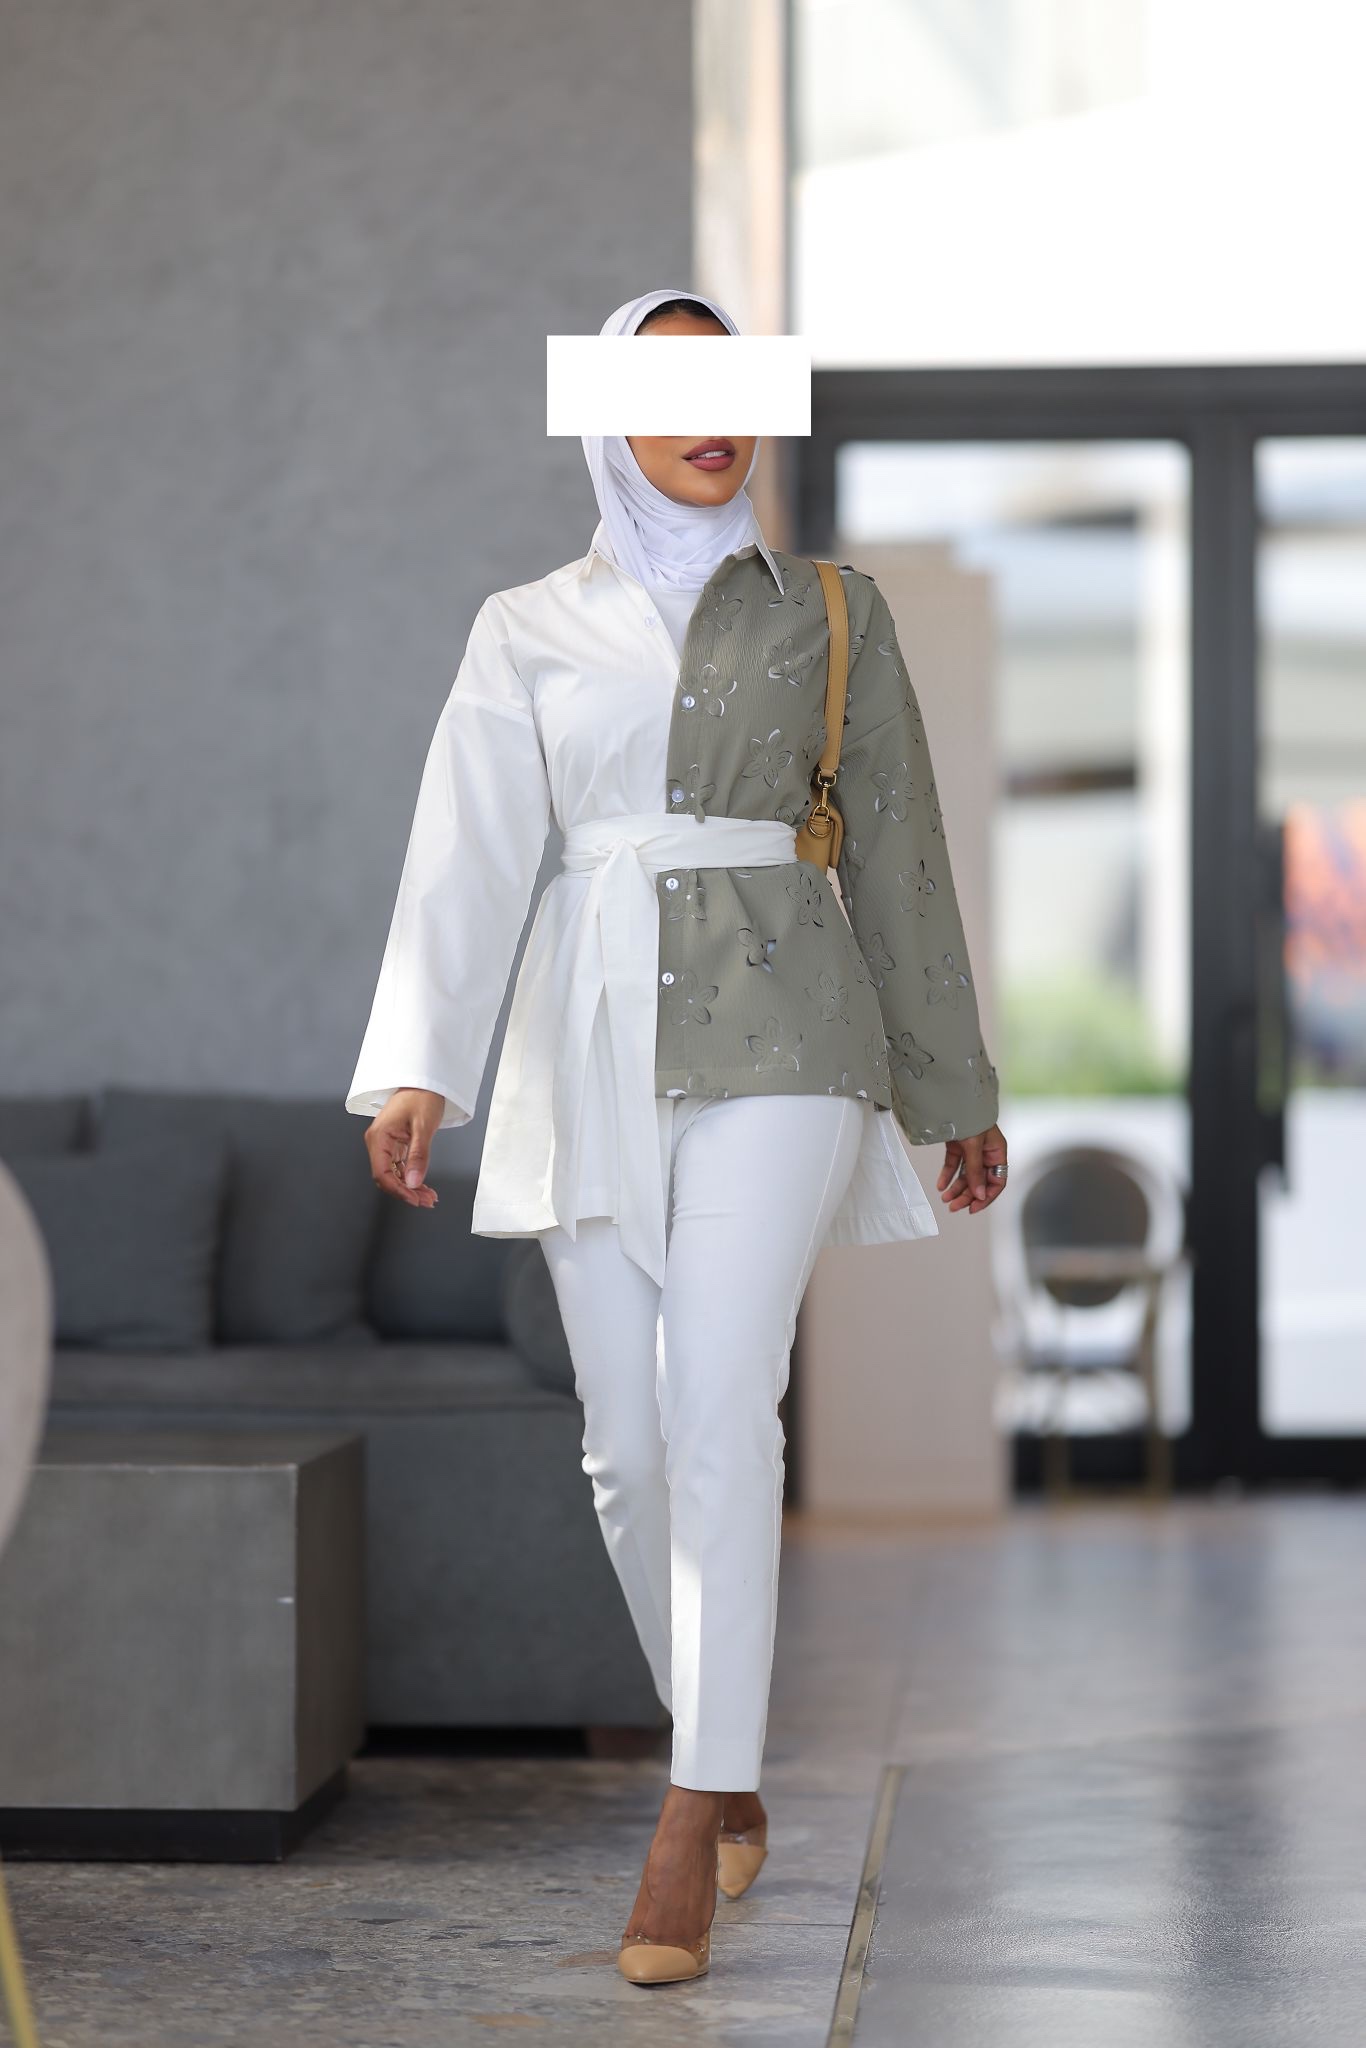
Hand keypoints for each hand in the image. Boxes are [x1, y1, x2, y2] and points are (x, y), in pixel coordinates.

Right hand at [364, 1088, 444, 1207]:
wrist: (425, 1081)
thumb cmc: (422, 1097)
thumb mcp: (423, 1127)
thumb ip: (418, 1156)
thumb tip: (413, 1182)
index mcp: (379, 1137)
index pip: (382, 1173)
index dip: (398, 1190)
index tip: (415, 1199)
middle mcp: (378, 1142)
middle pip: (387, 1177)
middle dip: (406, 1192)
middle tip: (427, 1201)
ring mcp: (385, 1144)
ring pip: (393, 1175)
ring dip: (410, 1187)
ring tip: (429, 1196)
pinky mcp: (394, 1145)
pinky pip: (399, 1167)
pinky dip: (410, 1177)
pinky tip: (423, 1186)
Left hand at [937, 1123, 1007, 1216]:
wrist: (954, 1099)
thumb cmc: (971, 1117)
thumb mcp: (974, 1146)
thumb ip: (976, 1171)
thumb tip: (978, 1195)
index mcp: (997, 1152)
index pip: (997, 1182)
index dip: (987, 1196)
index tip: (973, 1207)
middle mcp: (986, 1153)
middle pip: (979, 1181)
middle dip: (967, 1195)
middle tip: (954, 1206)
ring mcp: (971, 1150)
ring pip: (966, 1176)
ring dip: (956, 1188)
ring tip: (945, 1198)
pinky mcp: (958, 1146)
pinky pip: (954, 1165)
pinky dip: (947, 1176)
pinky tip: (941, 1186)